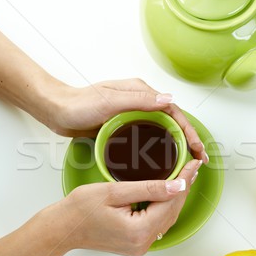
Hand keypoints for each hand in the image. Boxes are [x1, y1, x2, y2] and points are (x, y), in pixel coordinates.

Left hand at [47, 78, 207, 162]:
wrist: (57, 110)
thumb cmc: (79, 104)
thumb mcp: (110, 101)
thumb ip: (139, 100)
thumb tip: (168, 99)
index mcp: (141, 92)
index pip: (173, 112)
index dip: (188, 130)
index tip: (197, 148)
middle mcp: (140, 102)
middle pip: (172, 122)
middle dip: (188, 140)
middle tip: (199, 159)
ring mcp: (132, 114)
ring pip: (161, 130)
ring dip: (176, 144)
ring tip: (187, 162)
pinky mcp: (123, 126)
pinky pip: (147, 137)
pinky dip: (160, 147)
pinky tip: (162, 160)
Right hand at [53, 159, 201, 255]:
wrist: (62, 227)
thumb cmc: (80, 209)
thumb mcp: (115, 191)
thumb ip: (148, 188)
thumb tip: (177, 185)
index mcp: (139, 230)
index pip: (171, 201)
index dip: (184, 180)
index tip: (193, 164)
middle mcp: (142, 243)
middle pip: (172, 211)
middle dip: (183, 187)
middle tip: (192, 166)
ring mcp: (140, 246)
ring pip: (167, 218)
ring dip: (176, 197)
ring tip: (184, 175)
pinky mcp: (136, 244)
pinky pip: (157, 223)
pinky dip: (164, 207)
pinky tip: (167, 192)